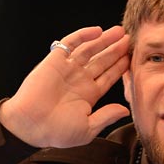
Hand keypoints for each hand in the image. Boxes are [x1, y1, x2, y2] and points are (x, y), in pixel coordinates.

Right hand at [0, 26, 129, 147]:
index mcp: (88, 95)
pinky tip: (97, 31)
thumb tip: (125, 110)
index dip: (120, 67)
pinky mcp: (55, 60)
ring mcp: (68, 69)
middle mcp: (79, 80)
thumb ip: (107, 116)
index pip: (108, 76)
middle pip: (102, 60)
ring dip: (104, 40)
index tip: (132, 58)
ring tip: (119, 32)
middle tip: (129, 39)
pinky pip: (71, 43)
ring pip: (90, 49)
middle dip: (116, 50)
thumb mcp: (88, 129)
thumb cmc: (56, 132)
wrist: (31, 125)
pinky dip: (83, 36)